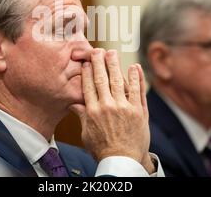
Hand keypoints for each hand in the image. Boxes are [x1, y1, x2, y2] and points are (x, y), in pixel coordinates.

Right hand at [70, 48, 153, 172]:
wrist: (122, 161)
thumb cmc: (103, 150)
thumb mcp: (86, 134)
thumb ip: (81, 116)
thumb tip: (72, 104)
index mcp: (92, 111)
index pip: (89, 85)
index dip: (88, 72)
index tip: (87, 61)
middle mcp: (107, 106)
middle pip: (102, 79)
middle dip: (99, 62)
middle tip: (98, 50)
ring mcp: (124, 107)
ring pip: (118, 81)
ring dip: (115, 65)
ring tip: (113, 52)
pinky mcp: (138, 111)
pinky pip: (136, 91)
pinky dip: (136, 78)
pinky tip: (134, 67)